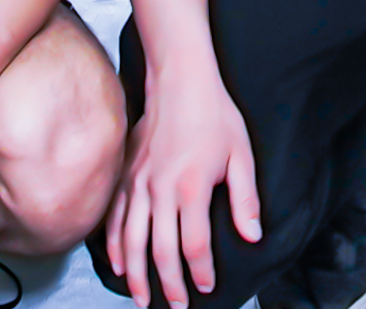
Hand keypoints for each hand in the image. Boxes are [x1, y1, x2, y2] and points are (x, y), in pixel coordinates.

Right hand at [108, 75, 259, 308]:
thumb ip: (245, 200)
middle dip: (168, 285)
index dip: (200, 273)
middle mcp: (161, 190)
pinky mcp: (125, 175)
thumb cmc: (214, 114)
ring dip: (136, 274)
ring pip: (131, 240)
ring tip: (141, 298)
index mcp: (192, 188)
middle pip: (161, 251)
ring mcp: (138, 183)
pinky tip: (118, 264)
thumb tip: (252, 236)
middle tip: (176, 306)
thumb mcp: (241, 156)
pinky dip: (113, 245)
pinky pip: (113, 217)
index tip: (206, 287)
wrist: (180, 80)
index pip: (194, 246)